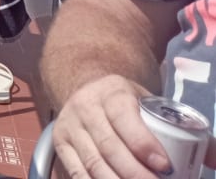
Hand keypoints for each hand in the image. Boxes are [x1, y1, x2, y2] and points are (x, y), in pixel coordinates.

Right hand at [52, 75, 169, 178]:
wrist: (88, 90)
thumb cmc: (126, 103)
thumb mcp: (146, 101)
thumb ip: (176, 128)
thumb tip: (211, 158)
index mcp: (111, 92)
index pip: (124, 117)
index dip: (143, 144)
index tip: (165, 167)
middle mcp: (85, 106)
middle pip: (109, 146)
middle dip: (135, 173)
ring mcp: (70, 126)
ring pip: (93, 162)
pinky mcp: (60, 143)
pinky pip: (76, 172)